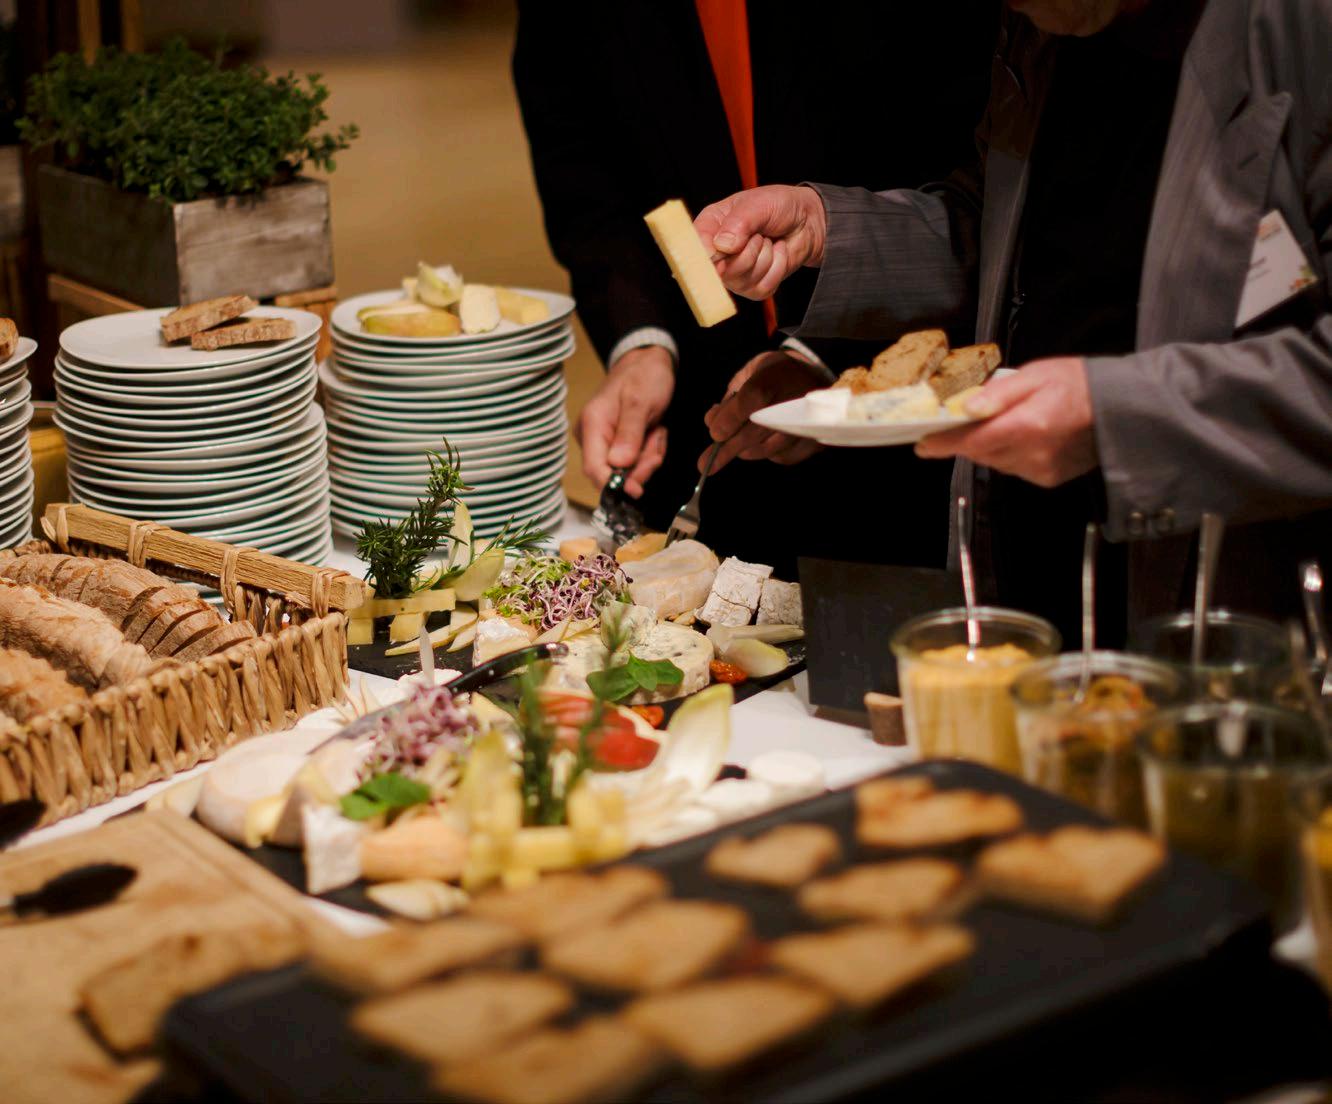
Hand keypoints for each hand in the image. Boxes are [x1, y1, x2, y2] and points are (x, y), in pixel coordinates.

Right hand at [577, 345, 672, 496]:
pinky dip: (649, 452)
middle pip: (613, 473)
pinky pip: (635, 461)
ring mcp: (605, 441)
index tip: (635, 490)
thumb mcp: (640, 402)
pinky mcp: (617, 444)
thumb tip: (618, 464)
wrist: (649, 362)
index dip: (613, 484)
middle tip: (656, 448)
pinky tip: (654, 433)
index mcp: (592, 424)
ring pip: (627, 469)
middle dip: (640, 467)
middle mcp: (593, 436)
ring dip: (648, 457)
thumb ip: (630, 434)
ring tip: (656, 432)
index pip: (593, 468)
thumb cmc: (643, 376)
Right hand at [694, 185, 826, 299]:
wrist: (806, 221)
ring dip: (765, 257)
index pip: (694, 248)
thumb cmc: (778, 206)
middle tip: (758, 235)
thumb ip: (739, 222)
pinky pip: (761, 287)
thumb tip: (722, 245)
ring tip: (768, 241)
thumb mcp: (758, 204)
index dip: (705, 254)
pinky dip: (776, 268)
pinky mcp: (752, 287)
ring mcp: (734, 273)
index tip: (719, 252)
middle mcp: (717, 253)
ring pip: (743, 279)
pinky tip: (776, 253)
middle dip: (748, 251)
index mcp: (710, 226)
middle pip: (720, 269)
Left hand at [700, 351, 826, 472]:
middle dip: (727, 449)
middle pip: (755, 431)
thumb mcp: (750, 372)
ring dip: (745, 450)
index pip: (751, 400)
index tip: (715, 434)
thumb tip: (712, 423)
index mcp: (774, 376)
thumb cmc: (774, 374)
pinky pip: (783, 457)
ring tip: (734, 445)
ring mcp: (806, 424)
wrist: (813, 375)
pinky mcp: (815, 441)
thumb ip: (731, 397)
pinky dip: (767, 454)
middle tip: (705, 464)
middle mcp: (793, 401)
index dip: (729, 419)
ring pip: (766, 449)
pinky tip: (762, 443)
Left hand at [914, 357, 1097, 486]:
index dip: (944, 444)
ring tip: (1005, 423)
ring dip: (990, 446)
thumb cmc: (1078, 384)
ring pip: (995, 462)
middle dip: (968, 439)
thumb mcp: (1036, 375)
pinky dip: (1010, 454)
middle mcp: (1033, 453)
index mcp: (1028, 425)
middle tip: (964, 422)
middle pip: (980, 453)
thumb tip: (968, 408)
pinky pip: (1014, 468)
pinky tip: (1025, 436)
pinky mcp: (1048, 478)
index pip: (973, 441)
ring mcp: (1041, 469)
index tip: (923, 445)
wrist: (1121, 408)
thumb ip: (1000, 393)